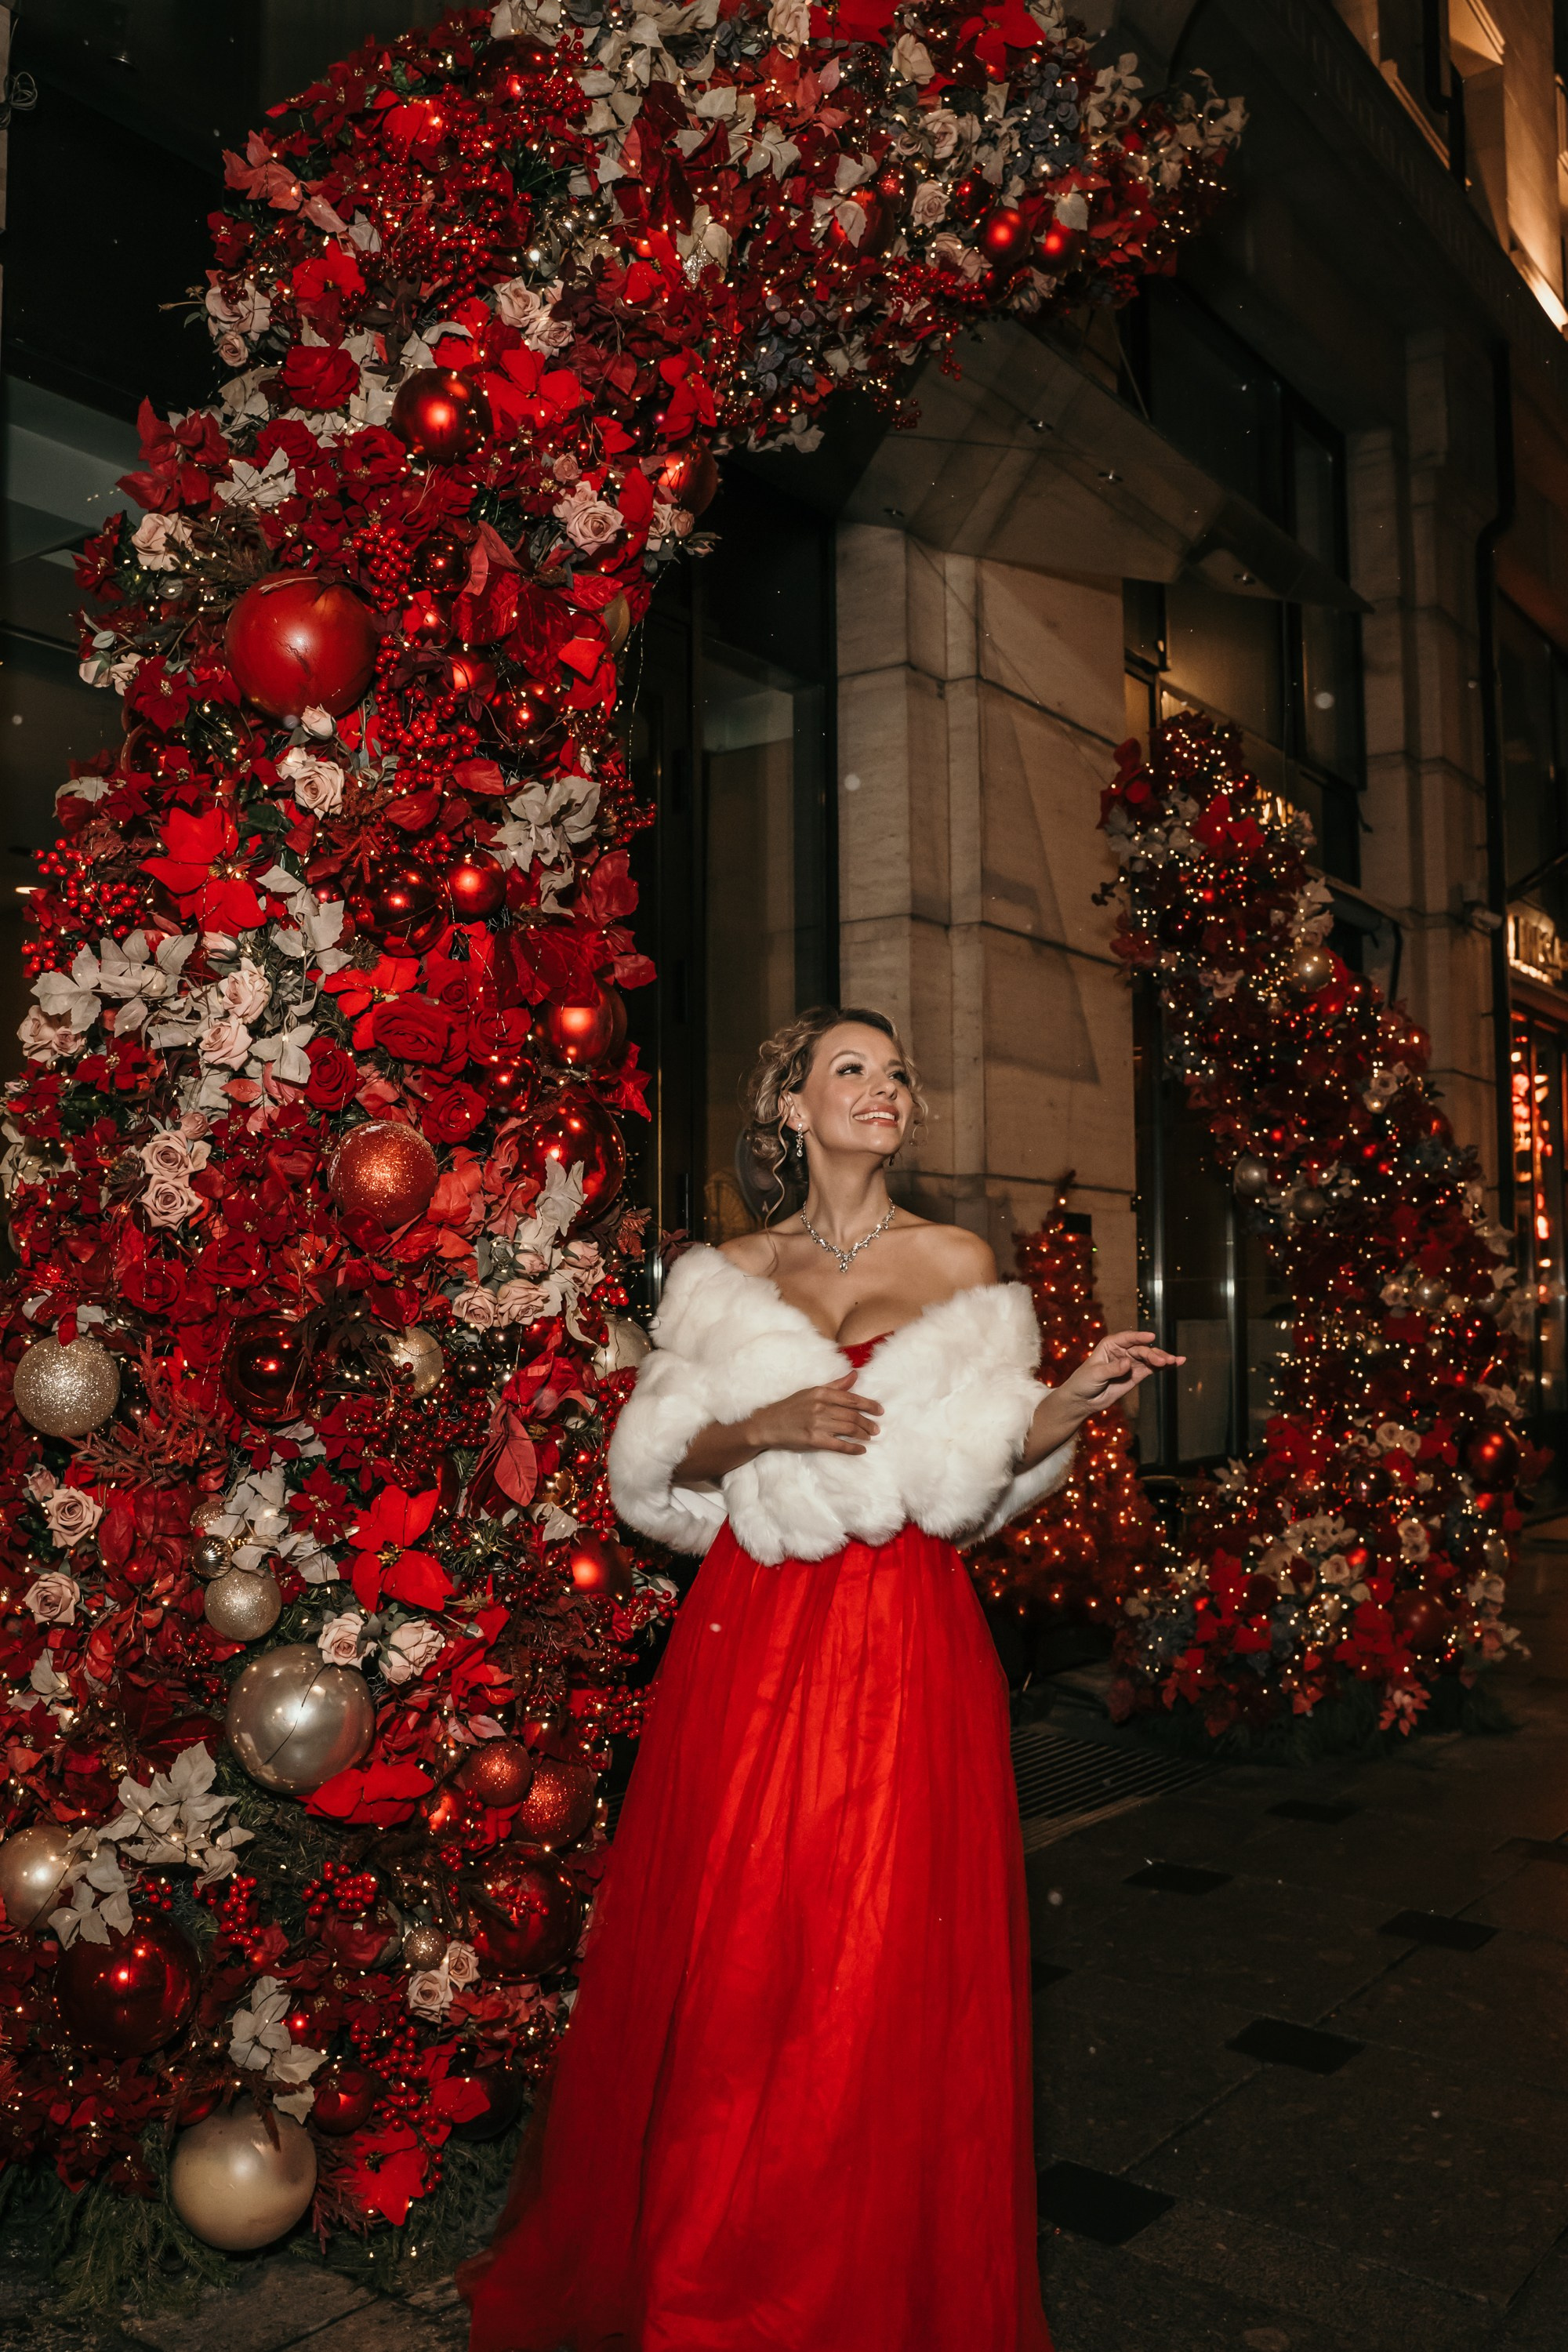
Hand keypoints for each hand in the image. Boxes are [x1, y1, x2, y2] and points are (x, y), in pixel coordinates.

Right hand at [745, 1374, 883, 1456]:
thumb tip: (855, 1375)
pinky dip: (852, 1448)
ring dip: (862, 1434)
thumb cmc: (791, 1407)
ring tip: (870, 1437)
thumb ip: (835, 1385)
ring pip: (848, 1429)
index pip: (851, 1399)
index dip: (868, 1405)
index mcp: (821, 1393)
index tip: (879, 1410)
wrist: (768, 1424)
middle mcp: (820, 1407)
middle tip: (876, 1428)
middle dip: (867, 1422)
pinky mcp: (813, 1439)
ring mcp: (817, 1424)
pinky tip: (861, 1449)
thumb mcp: (812, 1392)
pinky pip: (839, 1444)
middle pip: (852, 1415)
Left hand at [1061, 1331, 1184, 1413]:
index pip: (1127, 1338)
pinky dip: (1164, 1367)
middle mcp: (1123, 1351)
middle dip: (1153, 1354)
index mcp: (1110, 1344)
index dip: (1139, 1337)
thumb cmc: (1084, 1382)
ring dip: (1162, 1359)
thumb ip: (1112, 1368)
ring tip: (1175, 1361)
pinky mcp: (1137, 1375)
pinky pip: (1152, 1368)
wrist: (1083, 1399)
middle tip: (1164, 1361)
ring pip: (1149, 1358)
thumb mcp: (1096, 1374)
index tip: (1151, 1337)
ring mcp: (1131, 1362)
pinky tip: (1176, 1363)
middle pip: (1141, 1349)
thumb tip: (1128, 1363)